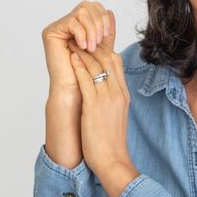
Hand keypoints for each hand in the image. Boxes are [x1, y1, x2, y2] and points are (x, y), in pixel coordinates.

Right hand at [42, 1, 115, 96]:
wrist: (76, 91)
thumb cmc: (89, 74)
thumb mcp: (102, 49)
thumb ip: (106, 31)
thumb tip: (110, 11)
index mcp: (79, 26)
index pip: (94, 7)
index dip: (103, 18)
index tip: (107, 35)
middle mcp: (66, 24)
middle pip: (88, 6)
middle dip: (98, 22)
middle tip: (100, 41)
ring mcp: (58, 27)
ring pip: (81, 11)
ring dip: (92, 29)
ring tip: (92, 47)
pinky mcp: (50, 32)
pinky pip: (71, 21)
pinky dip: (81, 33)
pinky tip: (83, 47)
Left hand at [67, 41, 137, 196]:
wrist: (113, 161)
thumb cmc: (111, 142)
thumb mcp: (116, 115)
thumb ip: (111, 100)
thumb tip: (102, 91)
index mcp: (123, 94)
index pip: (117, 63)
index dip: (104, 49)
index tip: (92, 42)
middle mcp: (118, 92)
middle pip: (108, 59)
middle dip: (94, 45)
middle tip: (81, 35)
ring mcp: (107, 98)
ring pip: (97, 65)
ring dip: (85, 51)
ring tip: (74, 42)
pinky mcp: (94, 105)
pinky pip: (87, 80)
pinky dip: (79, 66)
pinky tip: (72, 58)